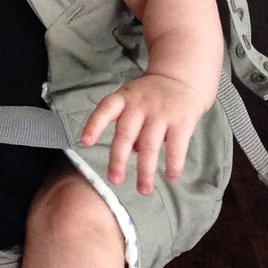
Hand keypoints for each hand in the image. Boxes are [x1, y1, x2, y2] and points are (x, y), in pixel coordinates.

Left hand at [80, 74, 205, 194]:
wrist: (182, 77)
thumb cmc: (151, 95)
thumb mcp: (133, 101)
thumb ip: (128, 124)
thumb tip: (131, 152)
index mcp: (124, 97)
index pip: (105, 109)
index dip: (94, 125)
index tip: (85, 142)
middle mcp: (140, 104)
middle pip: (125, 133)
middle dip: (118, 159)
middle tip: (114, 180)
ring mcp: (161, 112)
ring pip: (150, 145)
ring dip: (145, 170)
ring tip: (144, 190)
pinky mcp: (182, 120)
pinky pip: (176, 147)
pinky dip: (173, 164)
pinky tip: (171, 177)